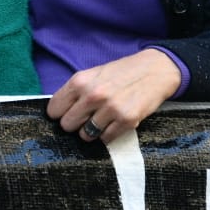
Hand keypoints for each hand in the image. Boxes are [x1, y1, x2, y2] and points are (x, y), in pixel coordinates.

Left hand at [46, 48, 181, 143]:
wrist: (155, 70)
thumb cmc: (121, 73)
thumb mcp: (93, 75)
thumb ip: (75, 91)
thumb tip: (58, 112)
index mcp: (80, 81)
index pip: (54, 109)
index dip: (60, 113)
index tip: (68, 113)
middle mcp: (93, 95)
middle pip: (67, 125)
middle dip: (75, 124)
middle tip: (86, 118)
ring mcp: (110, 108)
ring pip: (85, 135)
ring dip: (91, 131)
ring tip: (101, 121)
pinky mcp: (127, 120)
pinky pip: (106, 139)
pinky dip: (108, 135)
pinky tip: (114, 123)